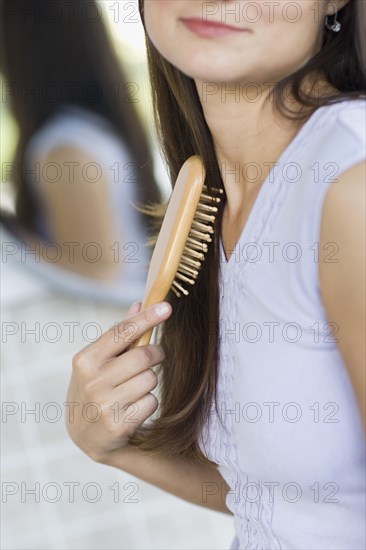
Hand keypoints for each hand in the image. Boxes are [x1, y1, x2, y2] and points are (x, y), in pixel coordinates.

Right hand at [65, 301, 171, 462]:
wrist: (85, 434)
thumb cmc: (96, 386)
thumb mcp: (98, 361)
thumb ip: (120, 334)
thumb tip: (139, 304)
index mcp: (85, 360)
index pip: (122, 332)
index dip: (147, 318)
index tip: (166, 307)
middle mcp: (93, 381)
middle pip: (144, 356)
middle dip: (156, 354)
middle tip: (155, 356)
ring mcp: (105, 405)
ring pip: (150, 379)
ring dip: (149, 381)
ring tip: (134, 388)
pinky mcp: (118, 425)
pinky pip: (152, 402)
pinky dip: (148, 402)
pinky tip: (133, 407)